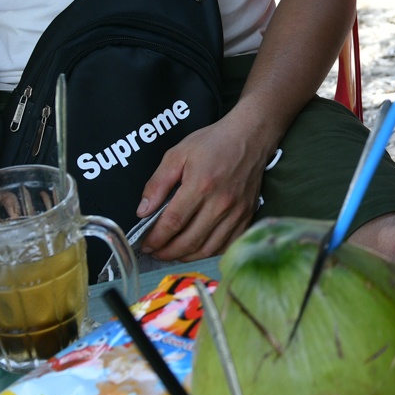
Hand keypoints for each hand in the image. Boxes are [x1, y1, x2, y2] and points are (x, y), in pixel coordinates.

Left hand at [133, 111, 274, 260]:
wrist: (251, 136)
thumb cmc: (213, 143)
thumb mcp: (177, 154)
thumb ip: (157, 183)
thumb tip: (143, 211)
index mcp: (200, 185)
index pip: (173, 222)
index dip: (156, 239)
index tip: (146, 245)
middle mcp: (220, 203)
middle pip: (190, 241)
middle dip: (167, 252)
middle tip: (155, 252)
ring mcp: (236, 212)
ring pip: (208, 249)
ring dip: (186, 257)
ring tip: (173, 253)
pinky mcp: (247, 216)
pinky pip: (227, 245)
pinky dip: (209, 253)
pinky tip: (197, 250)